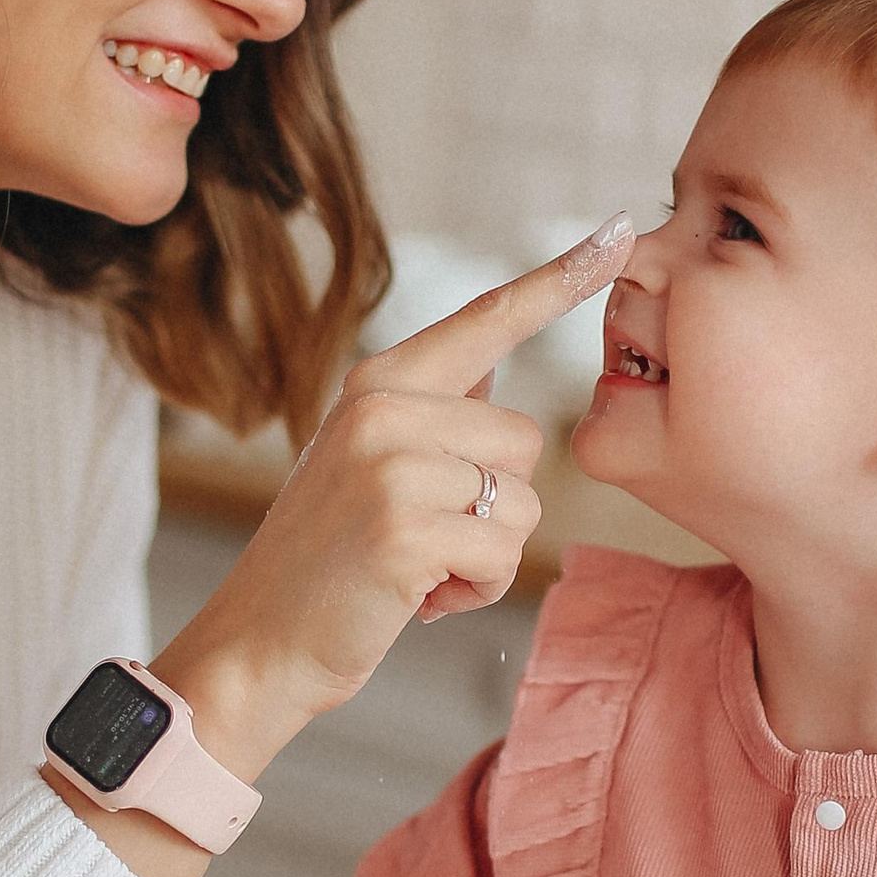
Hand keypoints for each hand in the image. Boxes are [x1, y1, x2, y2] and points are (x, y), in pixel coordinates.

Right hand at [156, 216, 635, 771]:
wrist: (258, 644)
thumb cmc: (327, 564)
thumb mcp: (367, 462)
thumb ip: (432, 410)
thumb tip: (494, 356)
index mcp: (377, 383)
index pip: (486, 319)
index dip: (558, 278)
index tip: (618, 232)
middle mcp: (383, 408)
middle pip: (525, 439)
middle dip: (494, 503)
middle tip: (421, 537)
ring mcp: (391, 464)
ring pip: (522, 499)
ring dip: (487, 551)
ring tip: (417, 566)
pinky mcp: (406, 527)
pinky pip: (504, 552)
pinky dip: (477, 588)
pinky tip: (418, 597)